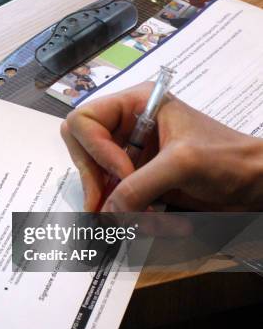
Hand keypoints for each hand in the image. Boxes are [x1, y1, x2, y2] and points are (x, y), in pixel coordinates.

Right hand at [60, 82, 262, 211]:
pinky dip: (134, 219)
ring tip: (152, 221)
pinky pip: (115, 203)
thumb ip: (138, 186)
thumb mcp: (181, 164)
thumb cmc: (226, 158)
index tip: (122, 174)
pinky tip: (161, 223)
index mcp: (133, 105)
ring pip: (97, 185)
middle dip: (97, 183)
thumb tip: (104, 212)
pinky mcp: (136, 183)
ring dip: (121, 209)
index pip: (84, 121)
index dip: (95, 150)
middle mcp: (125, 129)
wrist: (255, 184)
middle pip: (82, 153)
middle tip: (106, 209)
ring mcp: (128, 158)